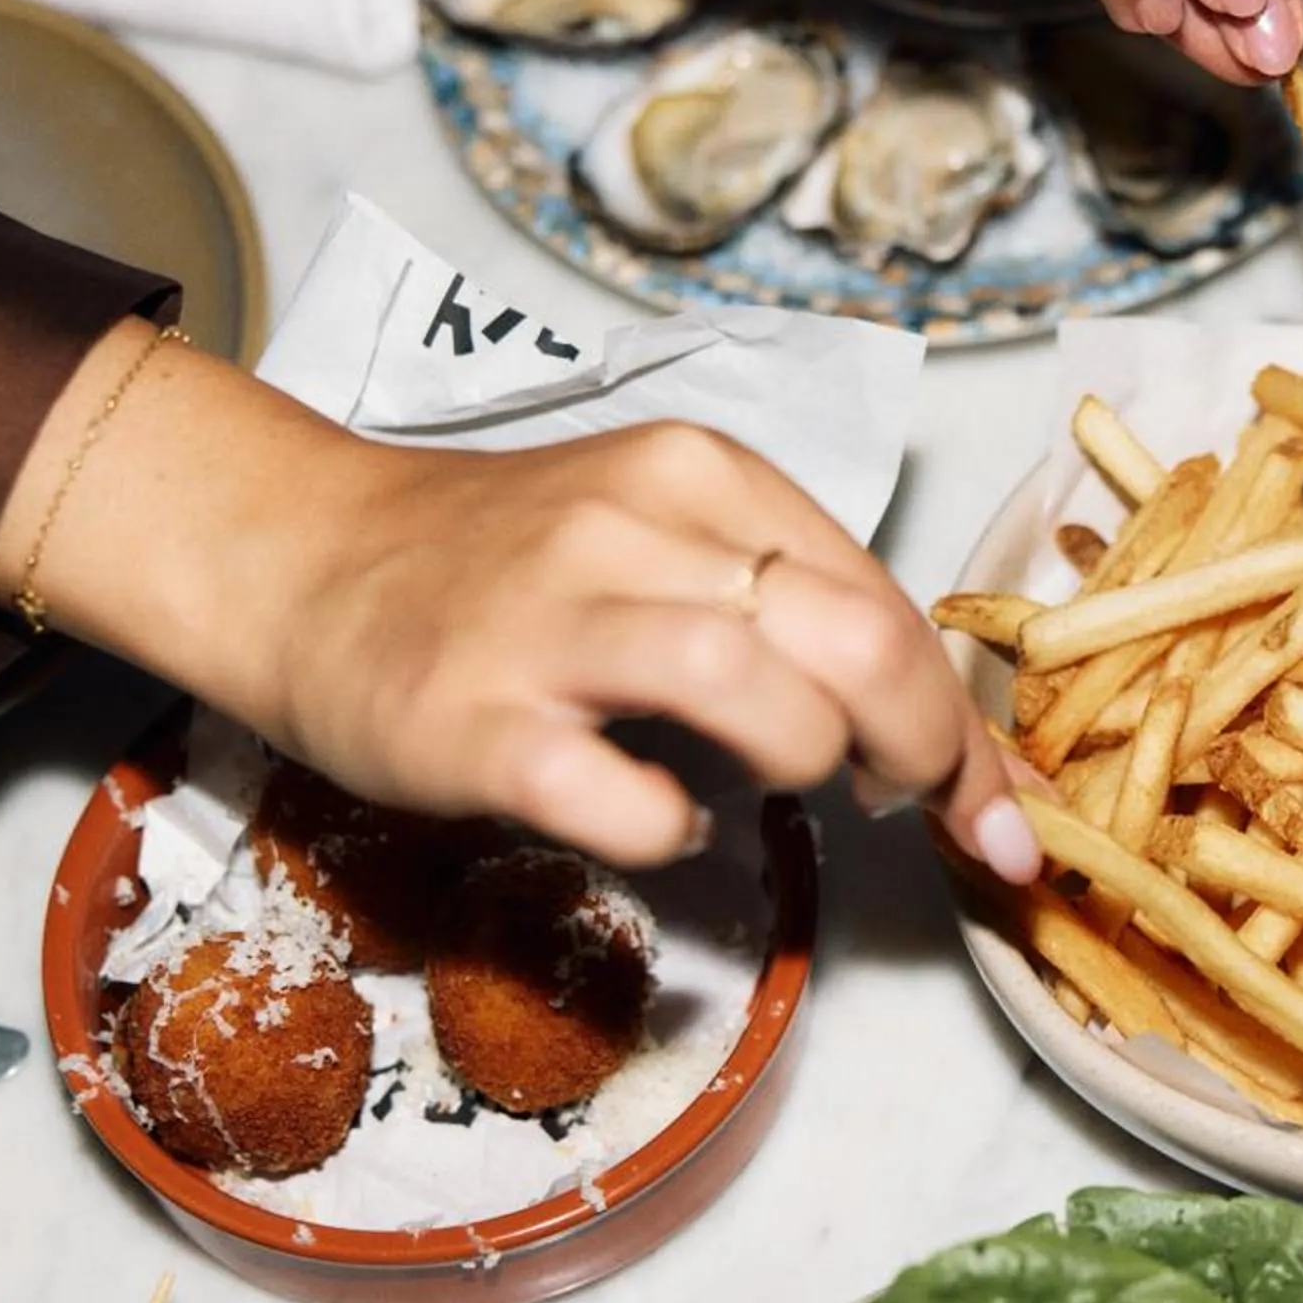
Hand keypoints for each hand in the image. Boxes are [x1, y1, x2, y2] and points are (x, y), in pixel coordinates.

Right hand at [0, 340, 1039, 874]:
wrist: (303, 562)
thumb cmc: (507, 570)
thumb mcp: (662, 543)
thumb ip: (791, 614)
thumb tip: (941, 742)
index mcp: (703, 475)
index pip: (885, 598)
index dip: (961, 723)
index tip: (999, 813)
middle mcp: (635, 527)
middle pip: (852, 633)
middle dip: (923, 744)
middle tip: (909, 807)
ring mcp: (552, 623)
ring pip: (755, 688)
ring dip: (806, 761)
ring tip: (779, 789)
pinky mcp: (478, 721)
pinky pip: (622, 795)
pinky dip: (672, 827)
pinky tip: (663, 820)